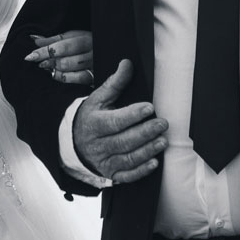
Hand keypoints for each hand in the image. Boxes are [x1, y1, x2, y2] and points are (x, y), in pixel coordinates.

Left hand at [25, 31, 94, 86]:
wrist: (110, 52)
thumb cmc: (88, 43)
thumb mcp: (74, 36)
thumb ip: (54, 39)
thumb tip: (34, 39)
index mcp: (86, 37)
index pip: (61, 45)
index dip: (44, 51)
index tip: (30, 55)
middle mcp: (91, 51)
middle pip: (64, 58)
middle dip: (47, 60)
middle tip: (38, 62)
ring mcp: (94, 65)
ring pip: (68, 68)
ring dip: (53, 68)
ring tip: (46, 66)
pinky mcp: (95, 77)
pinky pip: (75, 79)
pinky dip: (62, 77)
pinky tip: (55, 74)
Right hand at [72, 59, 167, 183]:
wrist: (76, 142)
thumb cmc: (91, 117)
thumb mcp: (99, 99)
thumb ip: (115, 83)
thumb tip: (127, 64)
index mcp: (94, 123)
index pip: (114, 121)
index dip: (132, 115)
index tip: (149, 108)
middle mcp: (98, 144)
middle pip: (122, 141)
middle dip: (144, 133)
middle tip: (163, 124)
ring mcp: (104, 161)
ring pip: (127, 158)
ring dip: (146, 151)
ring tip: (163, 141)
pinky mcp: (111, 173)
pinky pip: (126, 176)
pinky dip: (140, 171)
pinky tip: (154, 163)